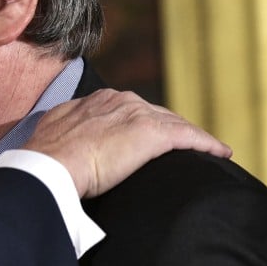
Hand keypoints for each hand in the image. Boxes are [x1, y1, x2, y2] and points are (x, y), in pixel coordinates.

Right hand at [25, 89, 230, 197]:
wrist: (49, 165)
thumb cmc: (46, 157)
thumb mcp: (55, 132)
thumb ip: (69, 130)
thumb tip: (68, 141)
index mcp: (97, 100)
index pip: (131, 110)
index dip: (144, 124)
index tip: (151, 139)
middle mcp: (120, 100)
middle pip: (157, 114)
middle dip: (173, 128)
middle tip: (187, 146)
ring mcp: (136, 115)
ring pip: (176, 125)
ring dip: (193, 137)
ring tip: (209, 150)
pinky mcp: (151, 134)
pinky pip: (189, 138)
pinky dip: (206, 144)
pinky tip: (220, 153)